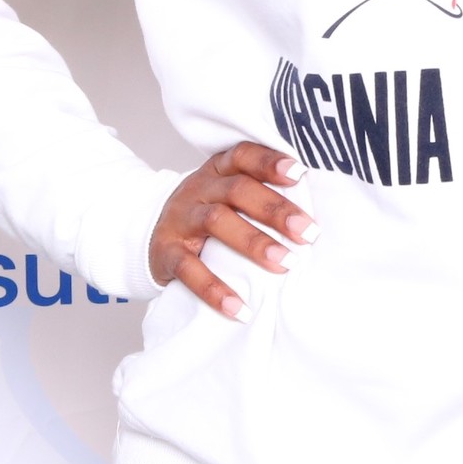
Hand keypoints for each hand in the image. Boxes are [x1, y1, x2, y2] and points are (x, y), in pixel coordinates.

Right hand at [146, 144, 313, 317]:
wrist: (150, 237)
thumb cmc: (207, 215)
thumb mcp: (227, 197)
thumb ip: (261, 197)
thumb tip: (312, 220)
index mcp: (218, 170)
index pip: (243, 155)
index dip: (269, 162)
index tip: (300, 174)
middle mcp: (198, 188)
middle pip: (237, 189)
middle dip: (275, 210)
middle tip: (308, 233)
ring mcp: (180, 218)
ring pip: (216, 221)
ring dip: (253, 243)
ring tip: (285, 264)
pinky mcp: (166, 252)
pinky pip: (189, 269)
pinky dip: (215, 289)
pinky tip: (240, 307)